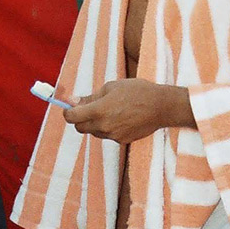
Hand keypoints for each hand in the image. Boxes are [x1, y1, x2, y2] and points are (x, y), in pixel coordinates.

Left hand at [63, 79, 193, 143]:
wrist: (161, 106)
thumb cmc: (137, 91)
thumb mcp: (111, 87)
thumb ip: (90, 97)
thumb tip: (72, 101)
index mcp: (99, 110)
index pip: (71, 117)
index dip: (68, 111)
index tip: (70, 107)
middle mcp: (104, 126)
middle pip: (80, 127)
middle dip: (80, 118)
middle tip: (88, 108)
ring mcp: (113, 135)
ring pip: (94, 132)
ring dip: (95, 123)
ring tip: (110, 111)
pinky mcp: (121, 141)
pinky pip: (107, 135)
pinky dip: (108, 128)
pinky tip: (120, 118)